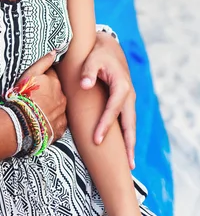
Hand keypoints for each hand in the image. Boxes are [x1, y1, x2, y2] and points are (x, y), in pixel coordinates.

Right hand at [18, 51, 66, 140]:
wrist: (23, 121)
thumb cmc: (24, 95)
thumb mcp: (30, 74)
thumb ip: (43, 62)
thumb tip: (54, 52)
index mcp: (55, 83)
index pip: (51, 76)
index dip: (43, 78)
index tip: (36, 82)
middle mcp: (61, 97)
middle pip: (56, 91)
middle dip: (48, 93)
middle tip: (35, 96)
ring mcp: (62, 113)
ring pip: (57, 106)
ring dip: (50, 106)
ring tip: (37, 109)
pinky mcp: (60, 127)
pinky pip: (57, 121)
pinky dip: (51, 120)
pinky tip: (42, 119)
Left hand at [80, 31, 136, 168]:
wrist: (108, 49)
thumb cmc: (97, 55)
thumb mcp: (92, 59)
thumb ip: (88, 72)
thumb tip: (85, 85)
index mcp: (122, 87)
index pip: (113, 110)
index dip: (105, 125)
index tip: (97, 140)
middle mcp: (129, 96)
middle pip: (129, 123)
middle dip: (128, 144)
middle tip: (128, 165)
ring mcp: (128, 101)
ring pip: (130, 125)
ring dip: (130, 143)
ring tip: (130, 164)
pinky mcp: (124, 103)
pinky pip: (125, 121)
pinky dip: (126, 136)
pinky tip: (123, 149)